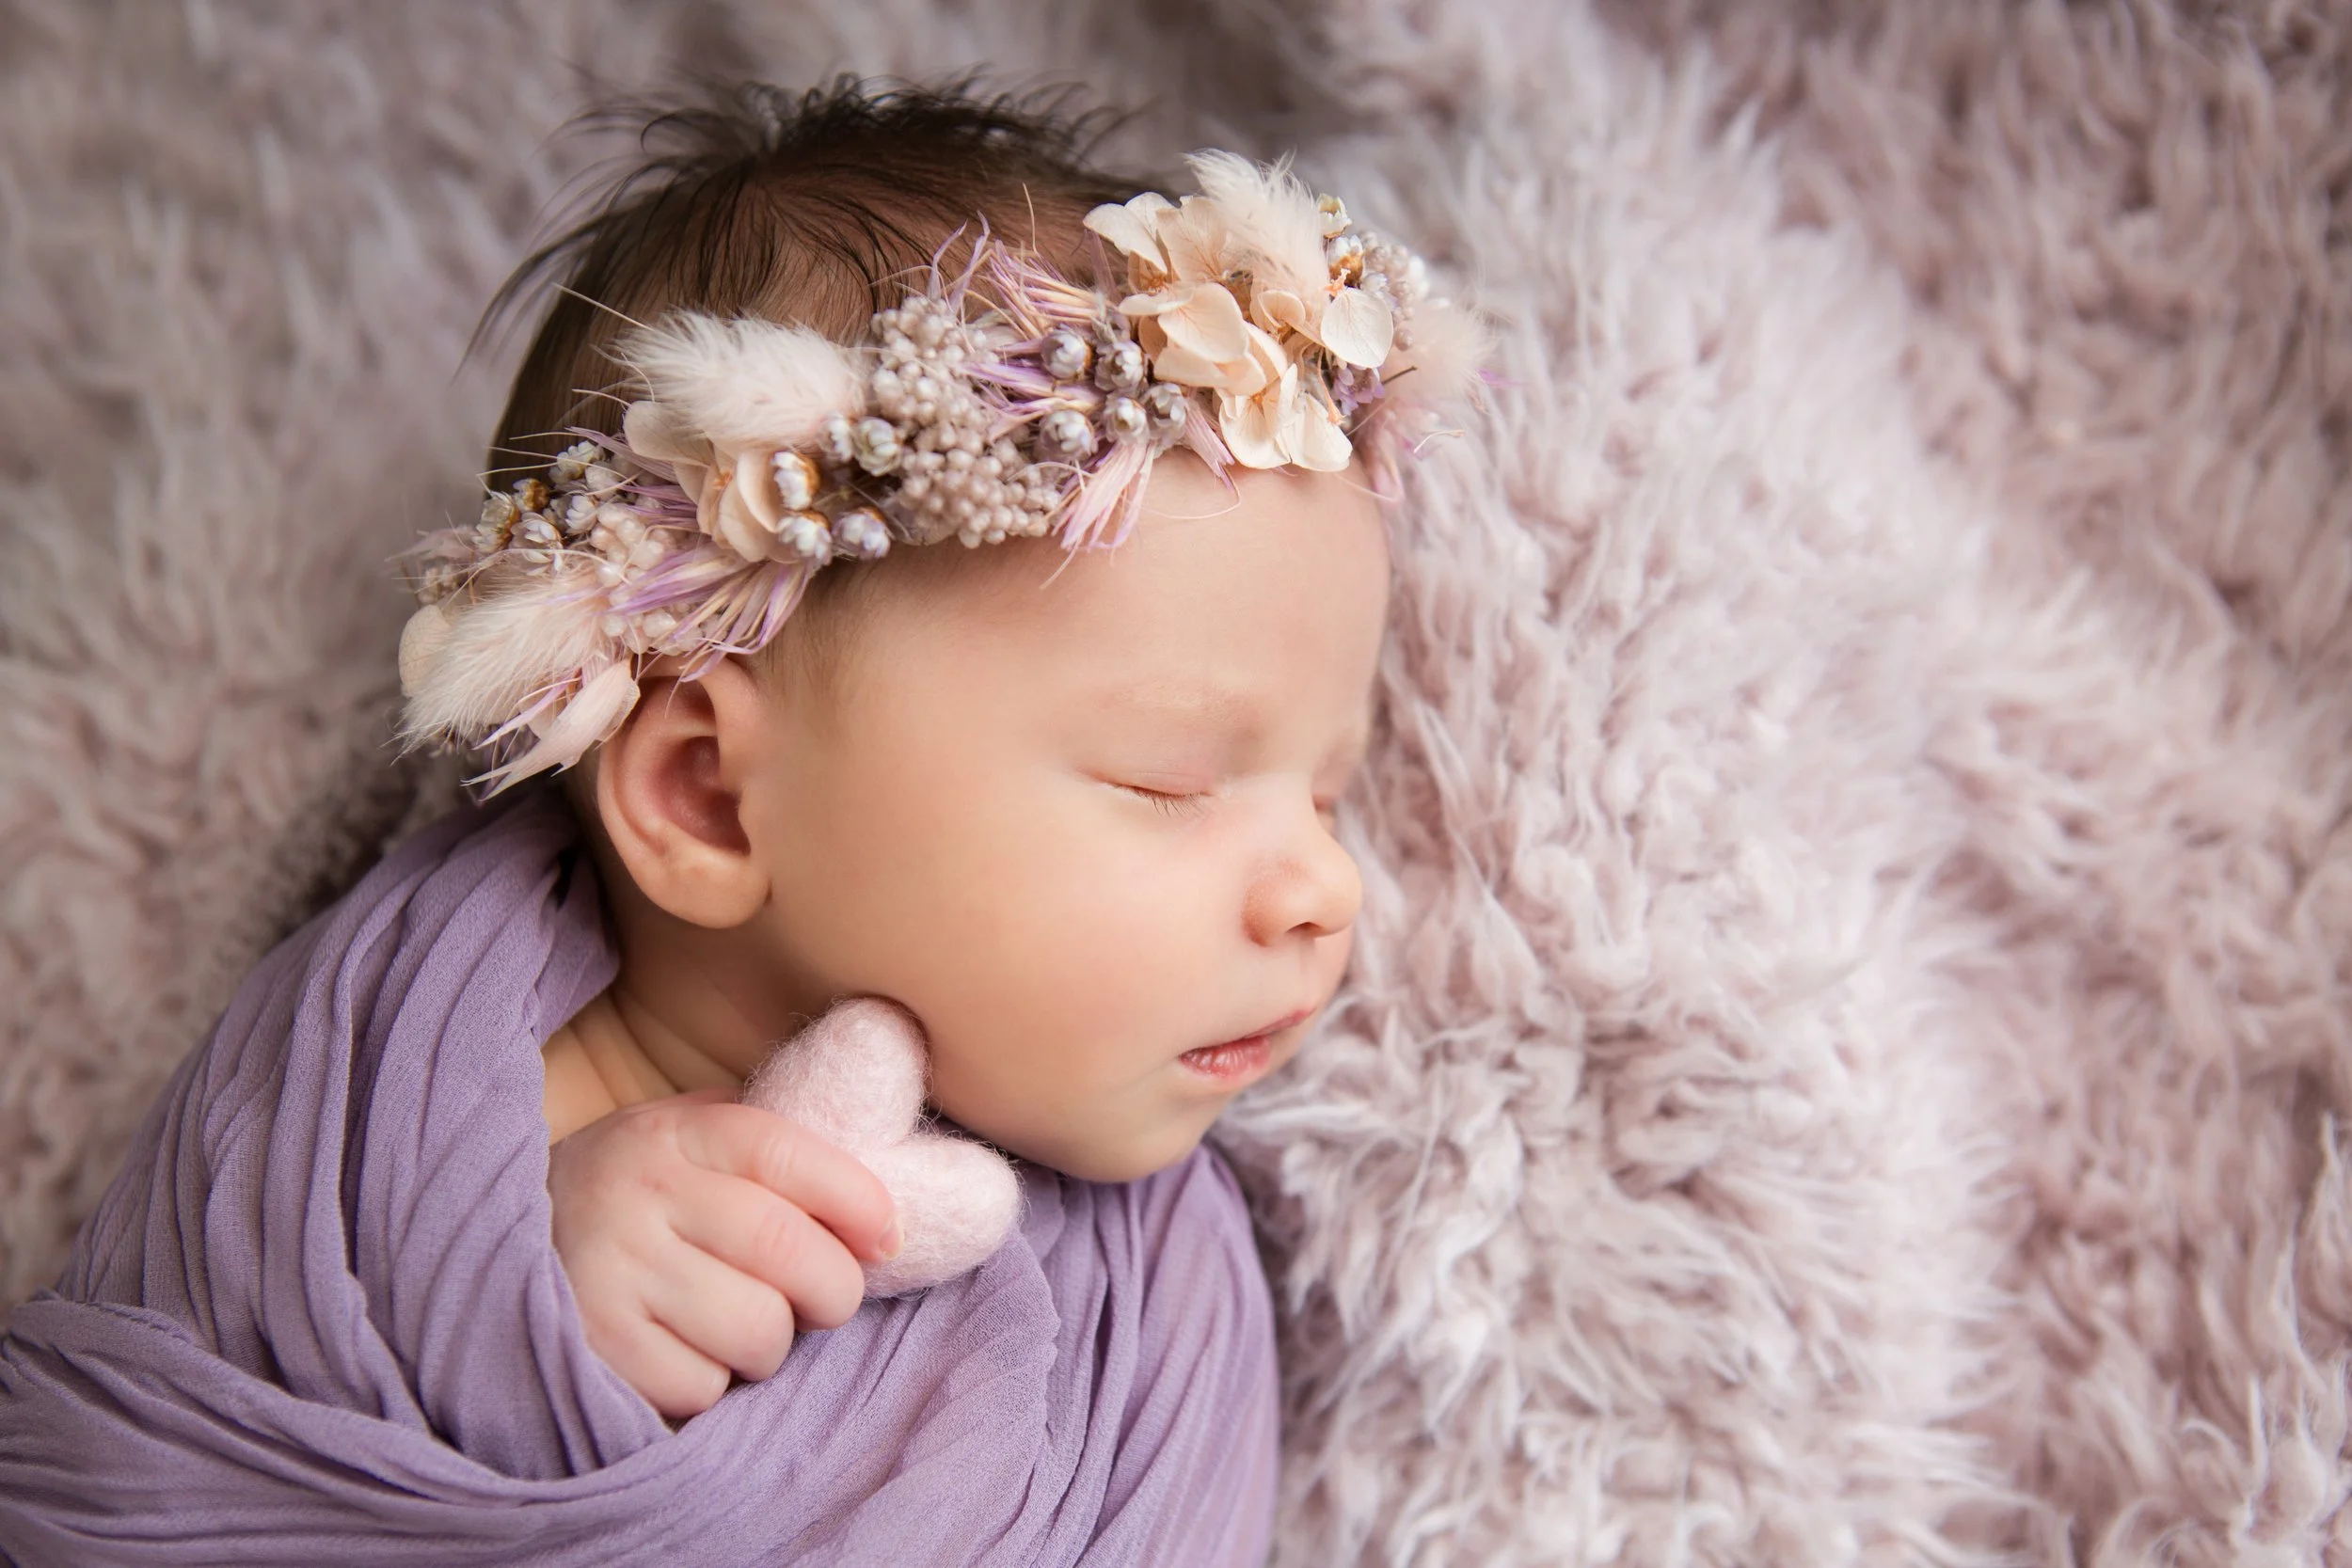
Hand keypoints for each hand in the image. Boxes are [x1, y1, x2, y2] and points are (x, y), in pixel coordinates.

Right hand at [547, 1090, 900, 1418]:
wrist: (486, 1254)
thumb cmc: (629, 1201)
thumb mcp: (680, 1143)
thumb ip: (763, 1149)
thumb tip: (878, 1201)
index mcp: (670, 1135)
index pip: (783, 1149)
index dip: (855, 1197)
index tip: (888, 1236)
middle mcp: (636, 1195)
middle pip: (783, 1247)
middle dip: (833, 1288)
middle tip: (826, 1301)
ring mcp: (609, 1274)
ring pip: (756, 1329)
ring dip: (771, 1344)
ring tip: (741, 1327)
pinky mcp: (593, 1349)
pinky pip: (703, 1386)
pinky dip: (712, 1384)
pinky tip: (684, 1354)